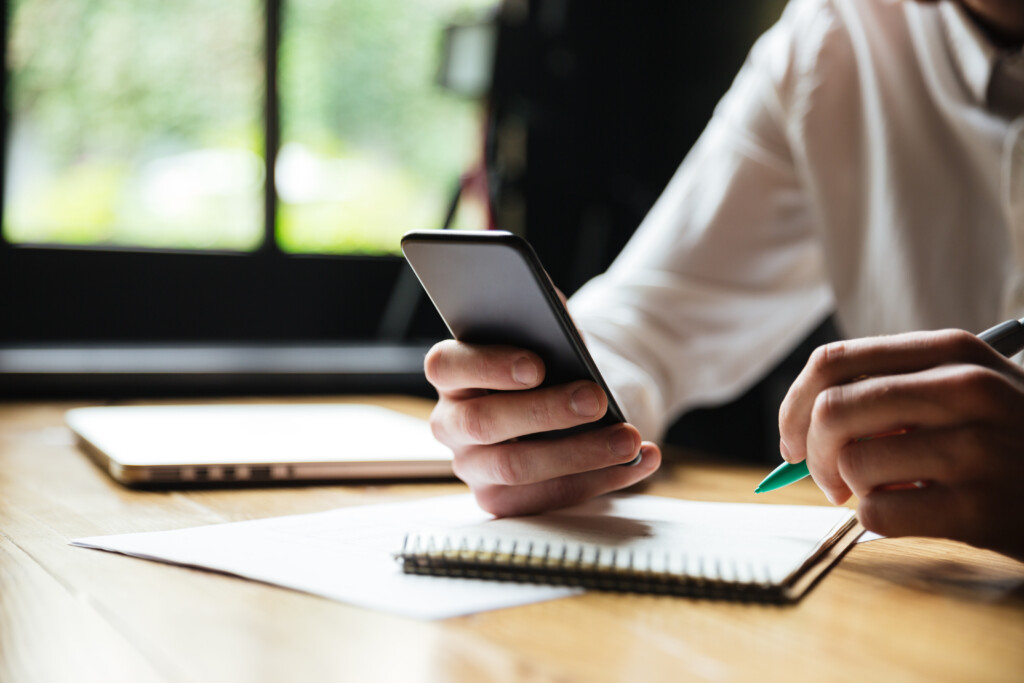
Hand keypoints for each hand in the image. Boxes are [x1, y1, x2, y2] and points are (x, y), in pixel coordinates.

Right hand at [424, 339, 661, 516]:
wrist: (567, 402)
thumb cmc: (550, 364)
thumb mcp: (547, 336)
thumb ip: (545, 322)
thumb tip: (556, 316)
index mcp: (452, 372)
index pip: (447, 366)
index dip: (488, 366)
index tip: (536, 366)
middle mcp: (451, 422)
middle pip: (484, 422)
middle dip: (545, 411)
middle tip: (595, 399)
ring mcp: (472, 465)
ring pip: (515, 468)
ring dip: (580, 454)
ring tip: (628, 439)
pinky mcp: (499, 499)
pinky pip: (546, 497)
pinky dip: (599, 480)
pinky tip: (637, 462)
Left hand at [778, 329, 1023, 559]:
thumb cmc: (1011, 439)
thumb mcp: (967, 389)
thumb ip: (891, 390)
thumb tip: (797, 426)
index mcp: (952, 351)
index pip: (833, 361)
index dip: (793, 403)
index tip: (789, 436)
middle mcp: (966, 390)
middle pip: (832, 410)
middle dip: (809, 452)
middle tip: (825, 476)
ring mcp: (978, 449)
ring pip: (853, 463)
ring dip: (847, 488)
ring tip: (875, 493)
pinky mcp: (982, 507)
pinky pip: (879, 514)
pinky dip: (875, 520)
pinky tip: (909, 513)